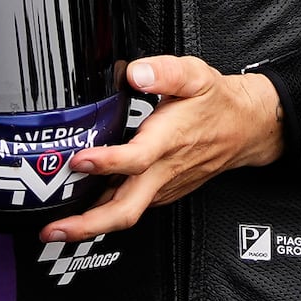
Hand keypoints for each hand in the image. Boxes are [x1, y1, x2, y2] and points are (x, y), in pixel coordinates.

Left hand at [48, 55, 283, 241]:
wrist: (246, 129)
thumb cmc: (217, 104)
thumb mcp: (195, 75)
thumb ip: (164, 71)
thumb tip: (136, 73)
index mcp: (168, 141)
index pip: (136, 159)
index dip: (107, 163)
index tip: (79, 160)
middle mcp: (163, 171)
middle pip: (125, 209)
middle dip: (88, 224)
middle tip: (53, 229)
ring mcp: (162, 186)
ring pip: (125, 214)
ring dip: (90, 225)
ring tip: (55, 228)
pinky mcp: (161, 192)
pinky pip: (130, 207)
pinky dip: (103, 213)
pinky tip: (81, 209)